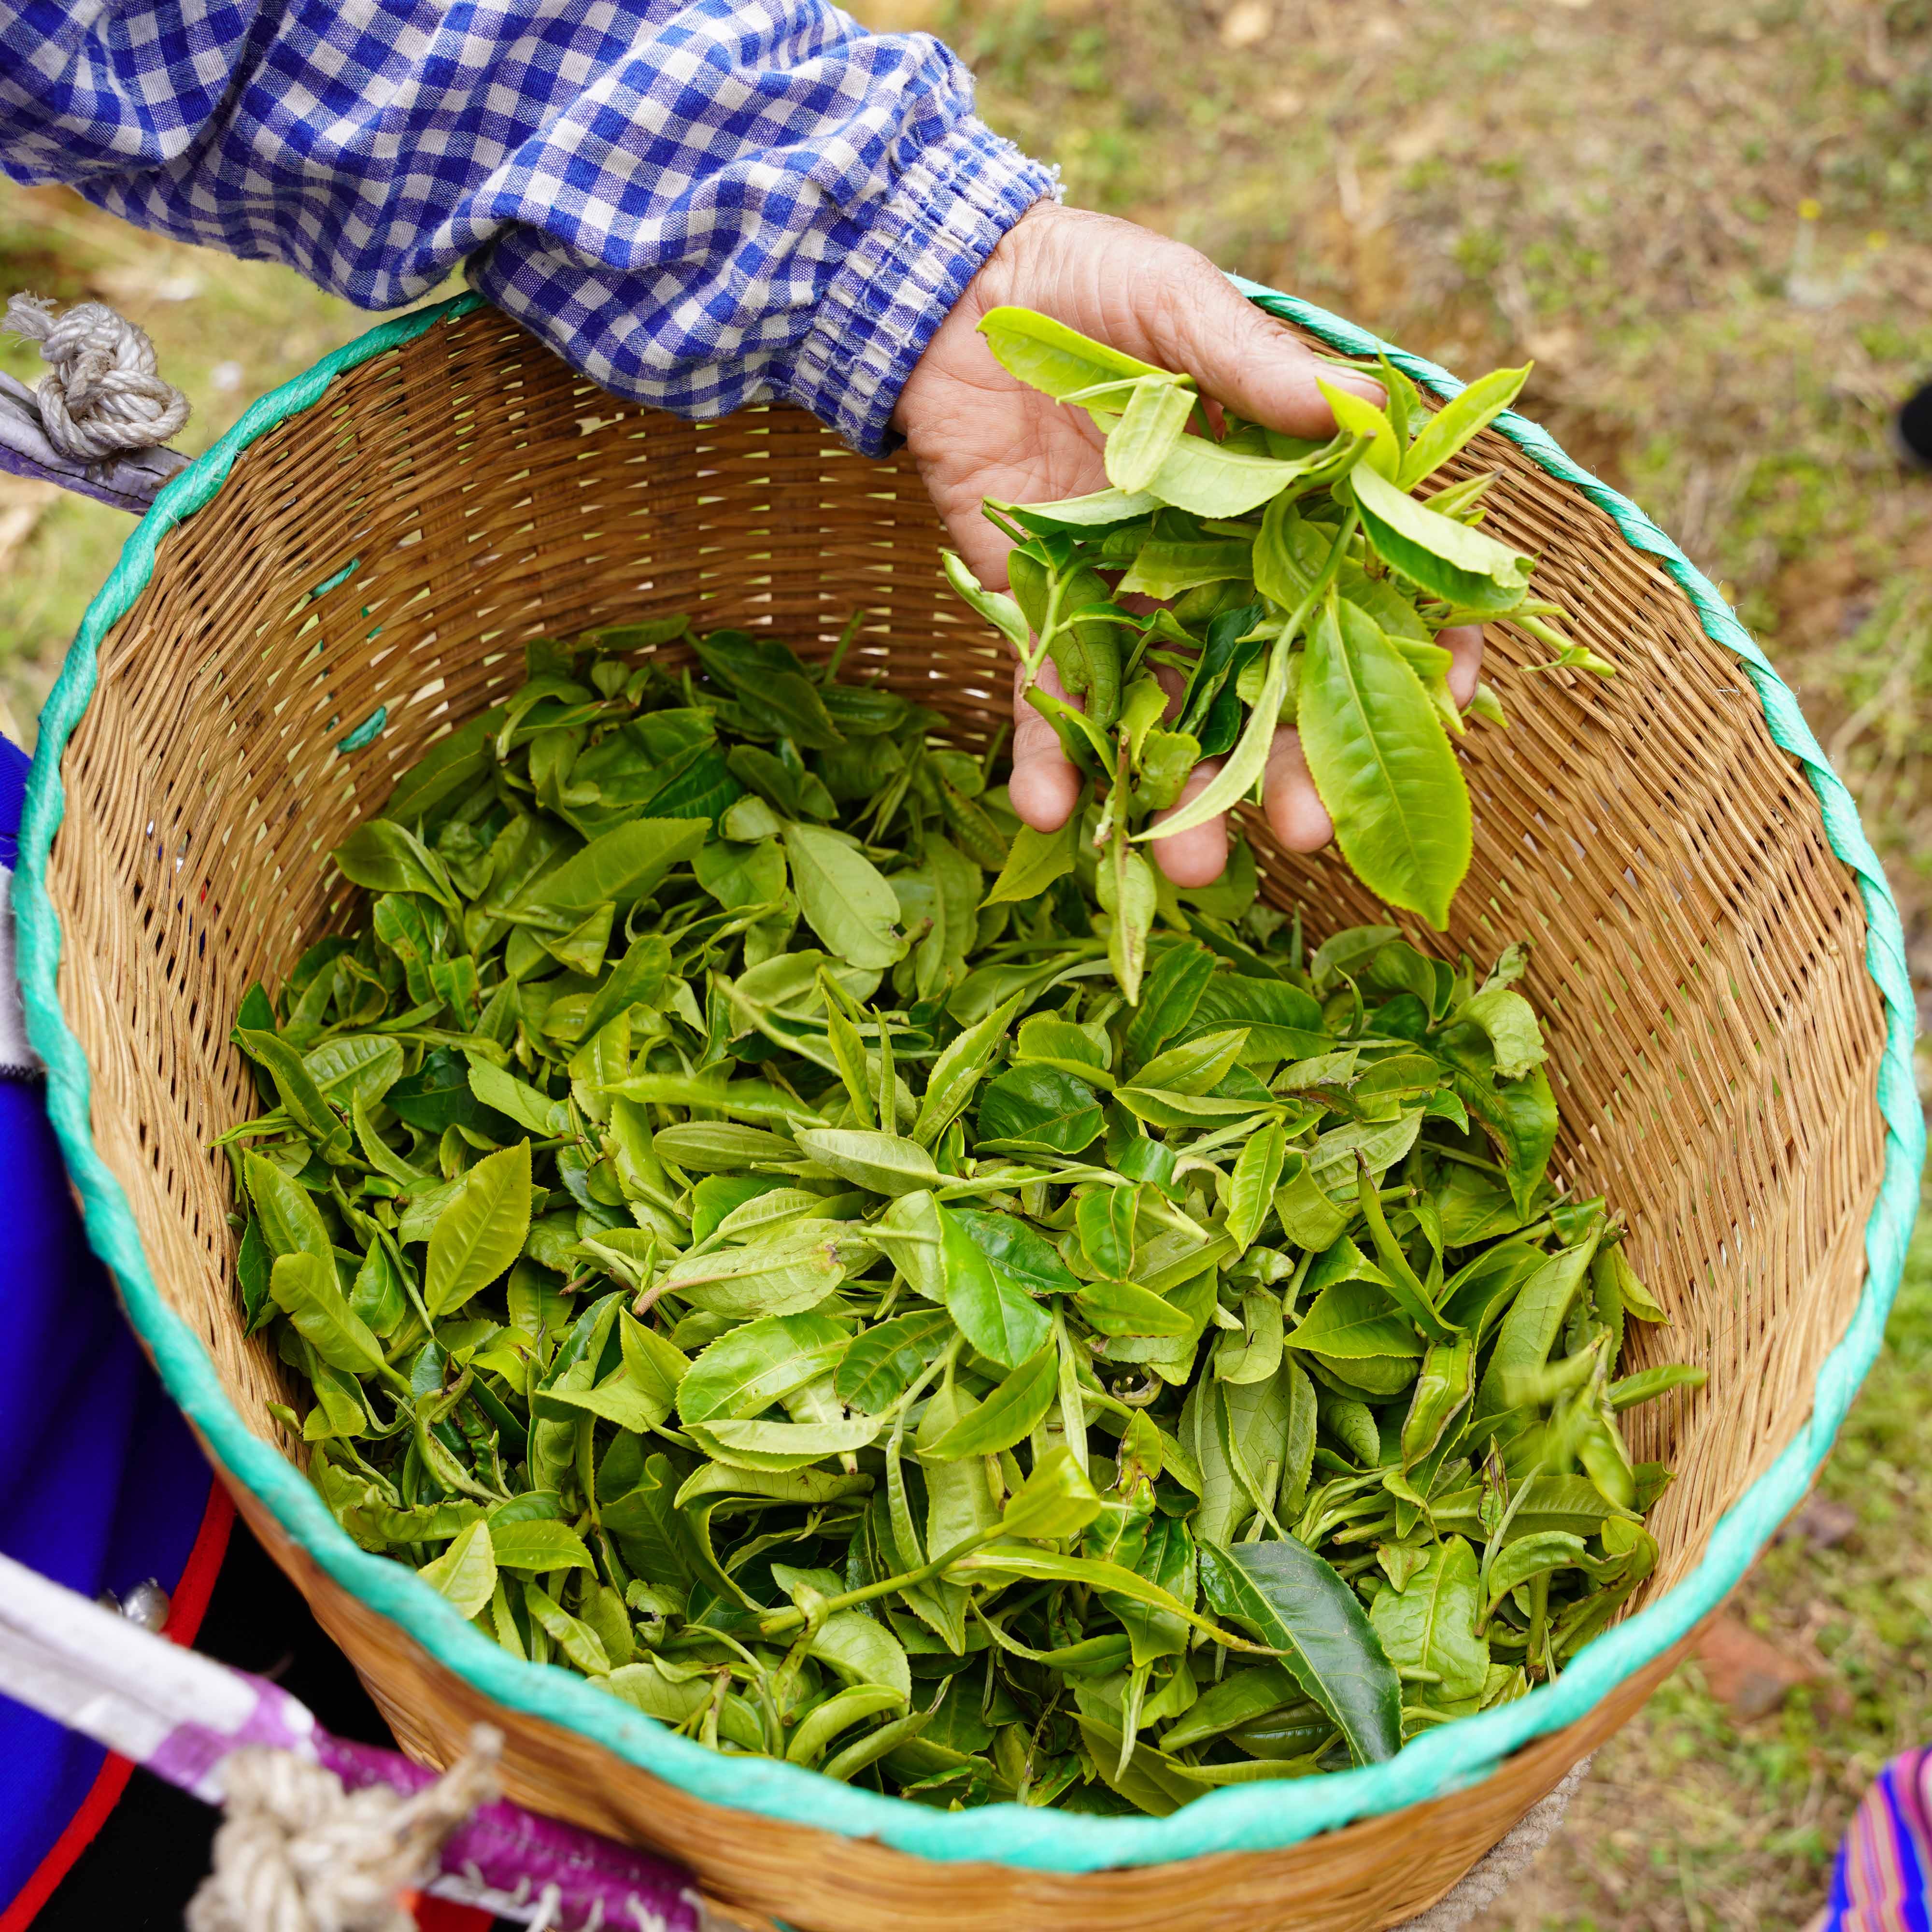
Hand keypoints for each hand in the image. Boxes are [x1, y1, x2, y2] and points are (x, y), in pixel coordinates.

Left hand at [892, 201, 1482, 885]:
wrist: (954, 292)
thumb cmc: (1088, 278)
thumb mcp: (1177, 300)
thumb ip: (1251, 361)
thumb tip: (1347, 407)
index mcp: (1282, 493)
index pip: (1373, 583)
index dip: (1416, 648)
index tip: (1441, 710)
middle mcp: (1219, 565)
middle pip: (1277, 683)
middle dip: (1297, 765)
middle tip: (1310, 834)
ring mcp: (1134, 596)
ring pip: (1174, 715)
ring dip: (1184, 796)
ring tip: (1193, 868)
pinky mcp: (1045, 607)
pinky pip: (1052, 695)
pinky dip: (1052, 754)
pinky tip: (1057, 812)